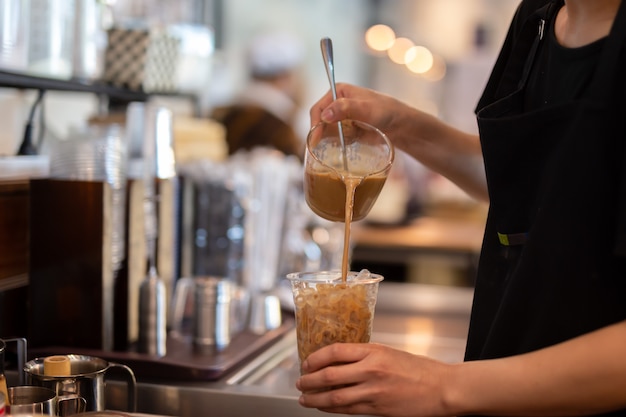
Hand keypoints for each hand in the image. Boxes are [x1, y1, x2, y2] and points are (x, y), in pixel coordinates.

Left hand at [296, 342, 454, 416]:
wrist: (441, 389)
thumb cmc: (419, 369)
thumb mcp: (389, 352)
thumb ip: (365, 356)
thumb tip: (339, 360)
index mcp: (374, 351)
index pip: (335, 351)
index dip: (316, 358)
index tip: (307, 363)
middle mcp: (371, 370)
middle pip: (330, 375)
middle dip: (309, 380)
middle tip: (300, 382)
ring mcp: (374, 391)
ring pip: (335, 397)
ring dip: (316, 399)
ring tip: (305, 399)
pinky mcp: (378, 409)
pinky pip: (348, 410)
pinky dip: (332, 409)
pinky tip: (324, 407)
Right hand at [310, 83, 406, 134]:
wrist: (399, 125)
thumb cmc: (385, 111)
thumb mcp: (366, 108)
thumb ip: (346, 109)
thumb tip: (325, 115)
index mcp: (338, 92)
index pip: (318, 109)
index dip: (314, 124)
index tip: (315, 140)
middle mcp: (336, 104)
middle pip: (319, 122)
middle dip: (322, 134)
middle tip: (324, 147)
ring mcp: (340, 118)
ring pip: (326, 132)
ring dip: (332, 139)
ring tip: (348, 140)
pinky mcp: (345, 130)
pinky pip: (335, 139)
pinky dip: (339, 143)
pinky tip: (351, 142)